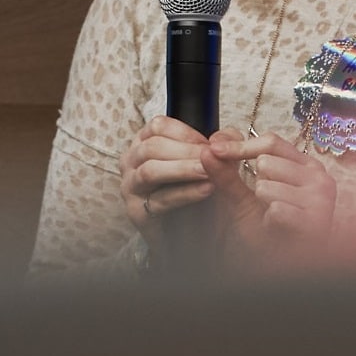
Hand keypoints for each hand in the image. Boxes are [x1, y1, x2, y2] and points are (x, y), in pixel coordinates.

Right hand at [119, 115, 212, 243]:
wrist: (191, 229)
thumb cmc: (199, 184)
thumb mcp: (216, 157)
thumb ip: (225, 141)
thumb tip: (219, 139)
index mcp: (146, 141)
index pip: (158, 126)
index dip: (186, 133)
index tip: (209, 145)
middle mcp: (132, 161)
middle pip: (153, 147)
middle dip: (187, 152)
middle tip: (214, 157)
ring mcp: (131, 186)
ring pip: (151, 171)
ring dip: (183, 170)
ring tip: (209, 173)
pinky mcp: (137, 212)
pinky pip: (158, 200)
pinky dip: (185, 193)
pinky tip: (206, 190)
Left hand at [200, 127, 336, 269]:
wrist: (282, 271)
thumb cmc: (266, 234)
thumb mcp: (242, 198)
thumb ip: (226, 173)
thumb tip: (207, 148)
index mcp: (306, 165)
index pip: (271, 142)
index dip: (240, 145)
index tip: (213, 148)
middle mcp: (319, 176)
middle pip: (266, 161)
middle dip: (255, 183)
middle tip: (265, 203)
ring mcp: (321, 198)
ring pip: (267, 186)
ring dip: (261, 204)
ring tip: (272, 218)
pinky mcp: (316, 221)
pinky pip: (277, 209)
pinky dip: (269, 221)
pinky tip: (278, 229)